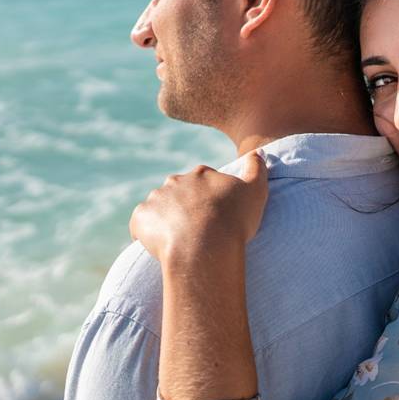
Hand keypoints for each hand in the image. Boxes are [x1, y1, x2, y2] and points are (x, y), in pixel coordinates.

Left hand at [129, 151, 268, 265]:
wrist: (205, 247)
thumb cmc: (233, 220)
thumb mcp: (256, 191)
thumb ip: (257, 168)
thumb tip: (257, 151)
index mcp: (200, 174)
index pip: (203, 182)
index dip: (210, 200)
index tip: (216, 217)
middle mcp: (175, 181)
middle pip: (179, 193)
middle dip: (185, 207)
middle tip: (198, 231)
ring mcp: (156, 199)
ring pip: (159, 208)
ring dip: (166, 220)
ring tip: (180, 242)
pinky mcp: (140, 218)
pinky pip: (141, 226)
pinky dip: (146, 234)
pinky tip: (159, 248)